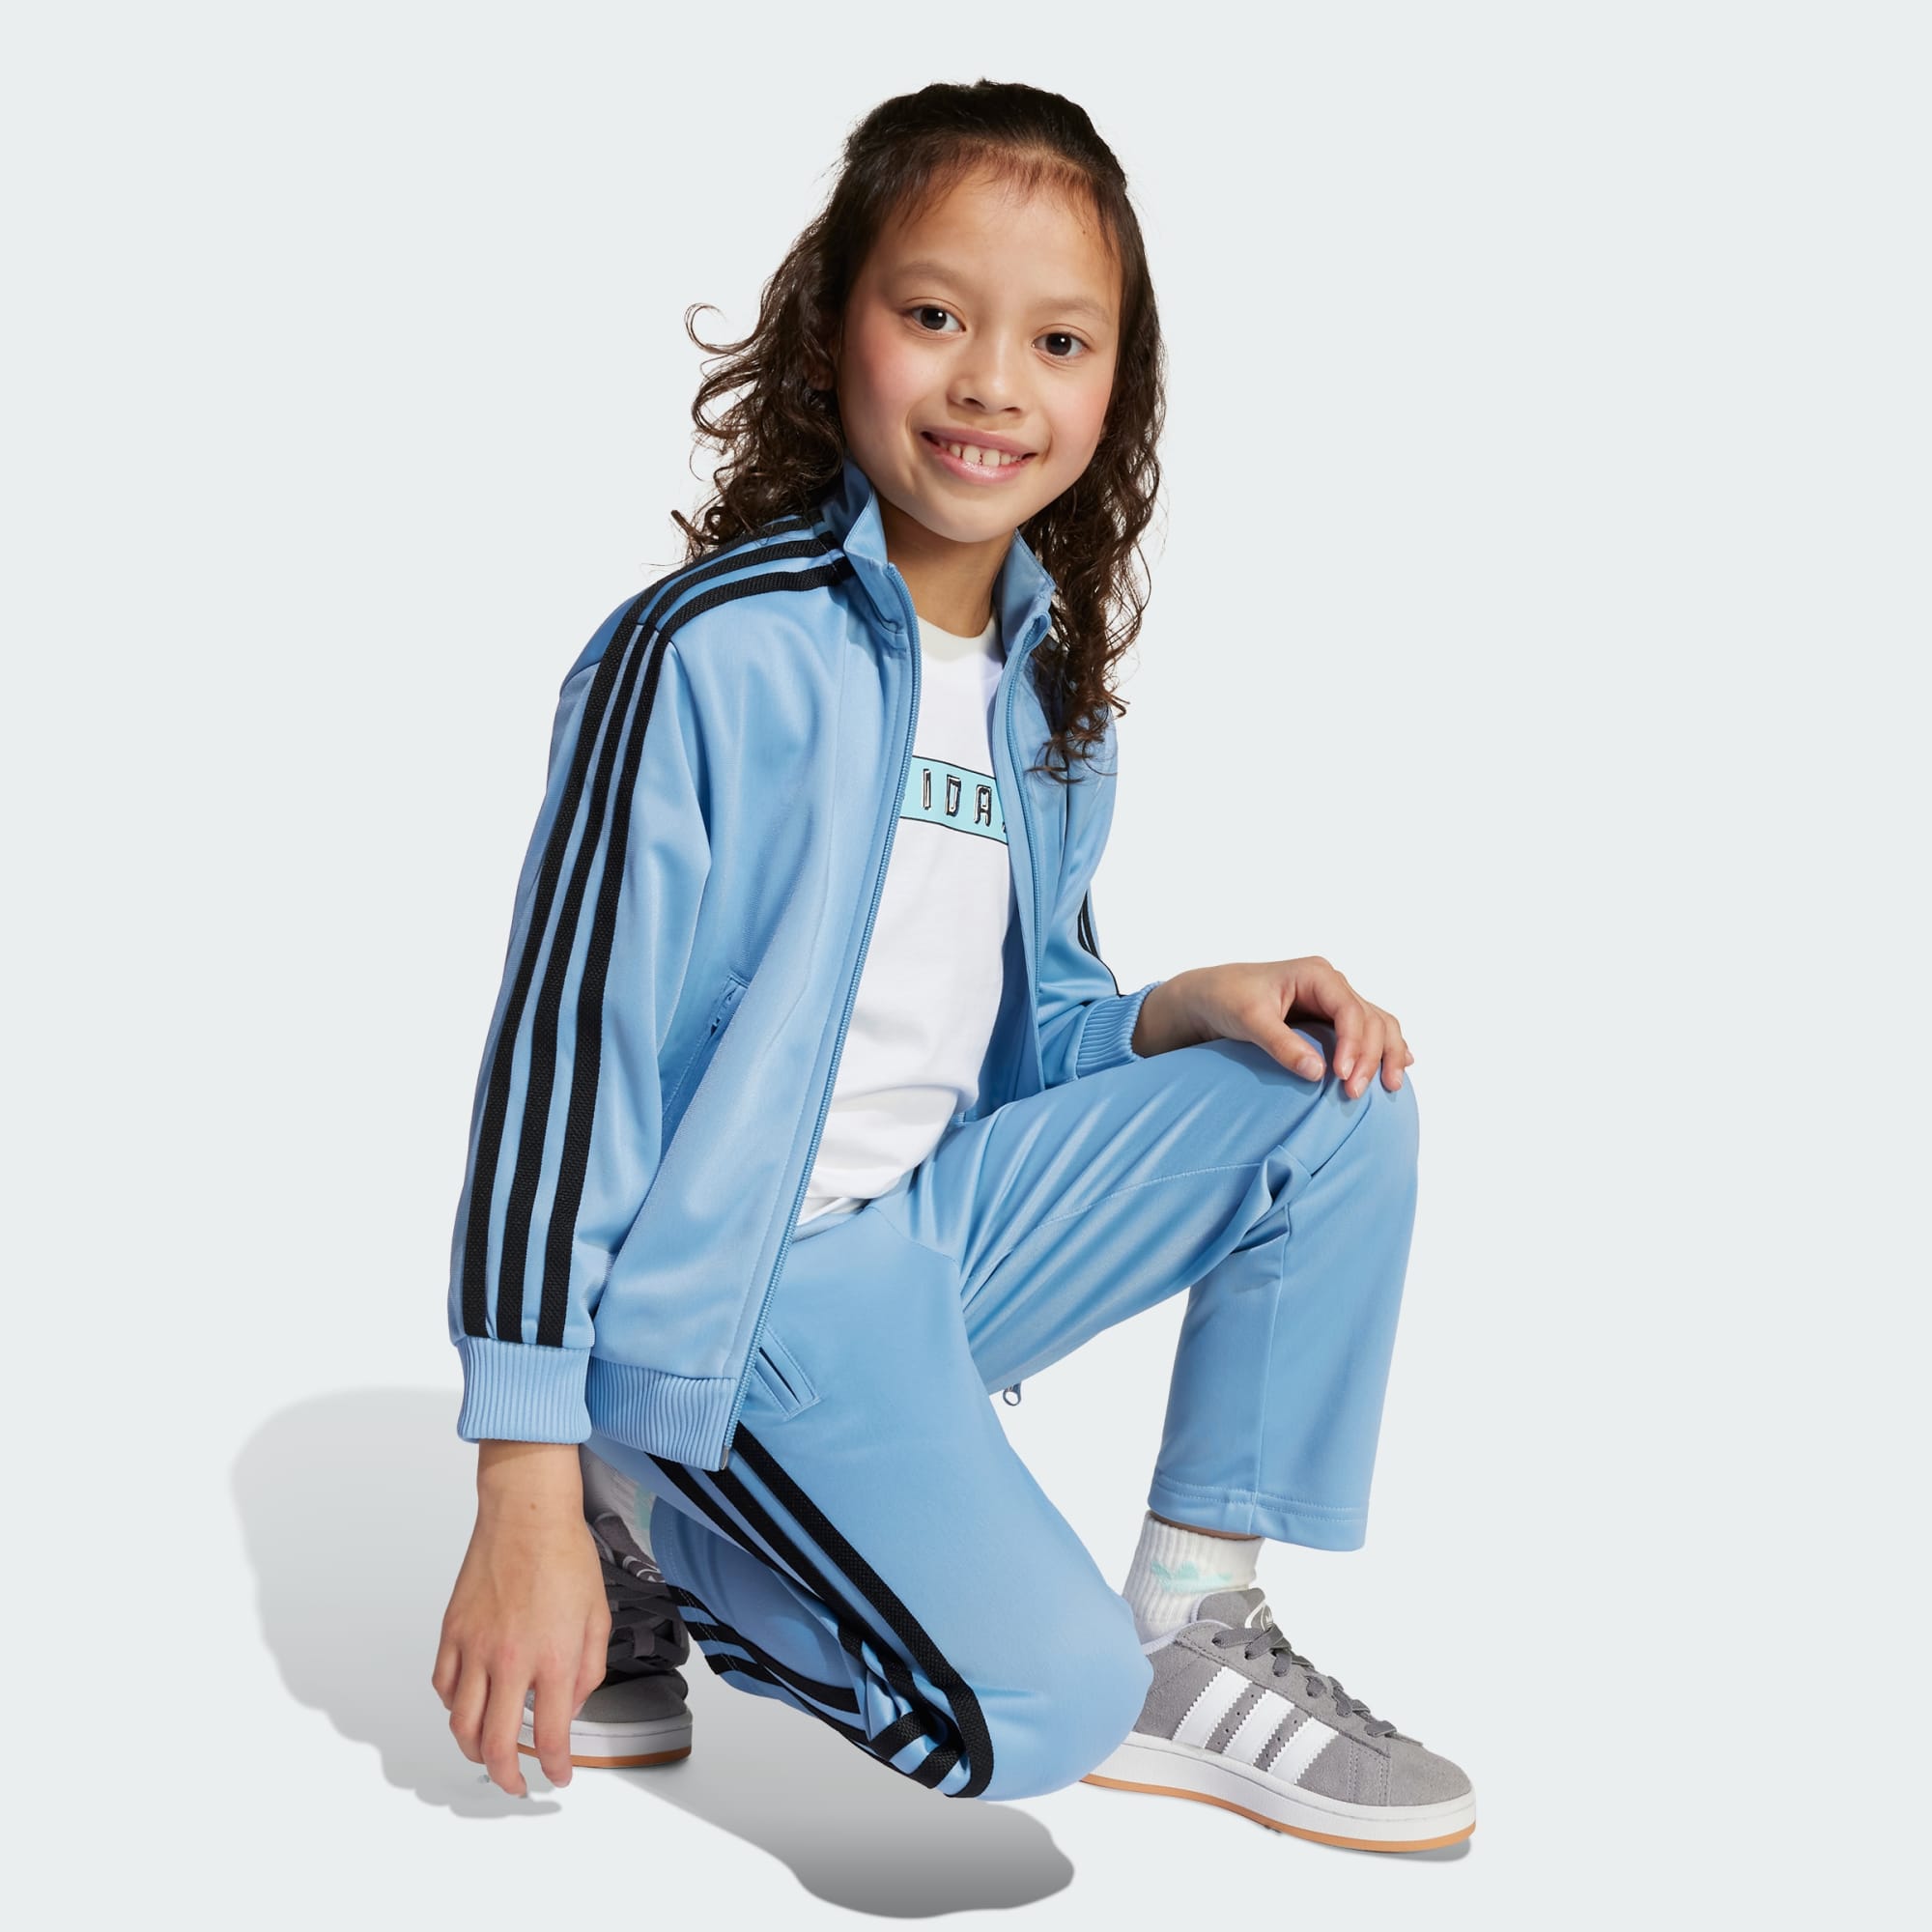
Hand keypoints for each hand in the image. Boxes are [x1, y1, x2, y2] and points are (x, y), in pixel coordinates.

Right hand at [431, 1443, 609, 1796]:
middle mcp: (510, 1660)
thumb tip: (569, 1706)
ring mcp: (475, 1648)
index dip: (555, 1767)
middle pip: (496, 1745)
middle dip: (507, 1777)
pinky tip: (470, 1707)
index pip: (552, 1736)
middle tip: (517, 1785)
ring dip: (474, 1751)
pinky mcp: (452, 1633)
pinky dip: (454, 1707)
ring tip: (489, 1756)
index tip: (558, 1776)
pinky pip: (444, 1687)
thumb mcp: (598, 1618)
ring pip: (462, 1724)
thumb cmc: (565, 1557)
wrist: (527, 1514)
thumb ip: (587, 1671)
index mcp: (553, 1658)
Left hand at [1161, 958, 1412, 1097]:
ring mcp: (1334, 1000)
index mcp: (1316, 975)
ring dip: (1387, 1054)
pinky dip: (1383, 1048)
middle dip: (1370, 1056)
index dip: (1353, 1044)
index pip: (1350, 1010)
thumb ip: (1281, 1044)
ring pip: (1377, 1024)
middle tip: (1354, 1093)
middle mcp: (1331, 984)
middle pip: (1371, 1019)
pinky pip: (1367, 1030)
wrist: (1209, 996)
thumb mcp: (1249, 1020)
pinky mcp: (1330, 1017)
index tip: (1342, 1076)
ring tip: (1391, 1086)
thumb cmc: (1226, 999)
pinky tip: (1399, 1067)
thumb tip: (1318, 1073)